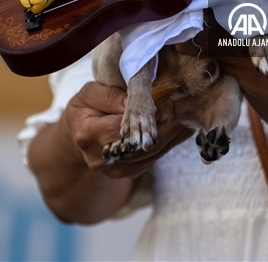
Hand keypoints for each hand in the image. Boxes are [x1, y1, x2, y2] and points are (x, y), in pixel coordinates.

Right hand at [63, 82, 193, 178]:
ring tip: (189, 121)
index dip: (147, 117)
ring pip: (150, 156)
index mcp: (87, 134)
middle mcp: (100, 158)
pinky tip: (180, 132)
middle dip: (167, 130)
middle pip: (141, 147)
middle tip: (186, 114)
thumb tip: (135, 104)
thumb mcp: (91, 93)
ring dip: (172, 139)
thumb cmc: (86, 108)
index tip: (169, 104)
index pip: (123, 128)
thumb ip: (112, 97)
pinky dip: (167, 146)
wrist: (78, 134)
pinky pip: (151, 161)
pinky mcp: (125, 173)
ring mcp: (112, 170)